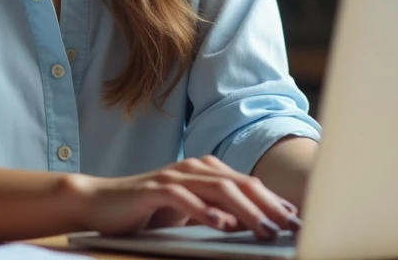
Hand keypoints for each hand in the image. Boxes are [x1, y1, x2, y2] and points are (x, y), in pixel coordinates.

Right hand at [64, 155, 301, 238]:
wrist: (100, 203)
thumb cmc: (148, 211)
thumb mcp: (190, 212)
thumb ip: (219, 213)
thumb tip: (256, 225)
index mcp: (206, 171)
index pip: (248, 184)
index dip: (274, 201)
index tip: (297, 220)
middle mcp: (193, 168)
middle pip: (239, 183)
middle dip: (268, 205)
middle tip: (290, 226)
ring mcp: (173, 176)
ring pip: (217, 189)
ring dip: (245, 210)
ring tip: (265, 228)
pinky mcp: (152, 190)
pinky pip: (183, 198)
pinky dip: (205, 211)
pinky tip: (222, 225)